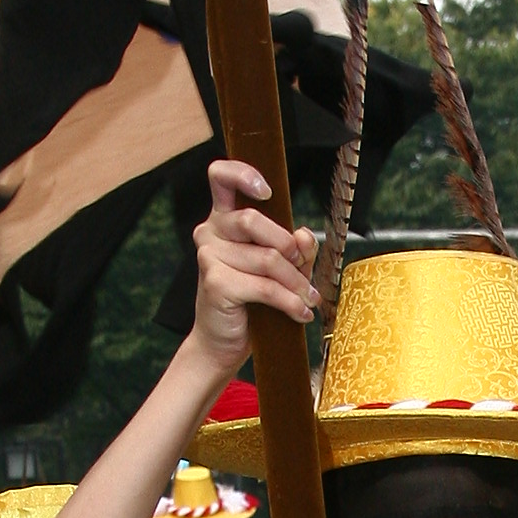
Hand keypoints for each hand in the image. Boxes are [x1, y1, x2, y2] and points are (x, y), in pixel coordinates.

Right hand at [192, 156, 315, 378]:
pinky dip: (290, 302)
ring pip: (267, 258)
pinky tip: (301, 312)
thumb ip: (294, 248)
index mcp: (222, 219)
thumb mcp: (279, 269)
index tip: (267, 193)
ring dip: (296, 283)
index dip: (243, 174)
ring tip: (308, 299)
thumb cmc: (249, 302)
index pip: (220, 177)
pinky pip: (265, 287)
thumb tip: (303, 235)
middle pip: (254, 220)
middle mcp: (209, 232)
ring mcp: (209, 257)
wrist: (222, 342)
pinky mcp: (215, 283)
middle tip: (302, 266)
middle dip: (288, 246)